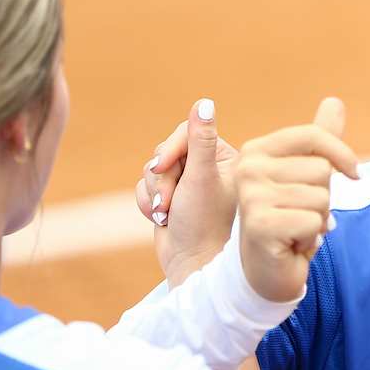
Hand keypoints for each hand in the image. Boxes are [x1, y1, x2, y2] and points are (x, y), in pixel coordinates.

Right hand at [135, 99, 238, 285]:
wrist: (192, 266)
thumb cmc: (203, 224)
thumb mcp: (201, 178)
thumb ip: (200, 140)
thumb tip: (204, 102)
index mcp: (224, 157)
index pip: (185, 133)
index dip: (169, 151)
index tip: (162, 168)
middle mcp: (207, 168)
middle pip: (165, 152)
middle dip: (162, 178)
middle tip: (169, 204)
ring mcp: (187, 184)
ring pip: (152, 170)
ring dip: (155, 193)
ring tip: (167, 215)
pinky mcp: (171, 198)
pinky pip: (145, 187)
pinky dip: (149, 203)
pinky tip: (163, 221)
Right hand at [235, 97, 358, 302]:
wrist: (265, 271)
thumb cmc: (289, 218)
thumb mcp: (306, 174)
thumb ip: (320, 139)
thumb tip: (334, 101)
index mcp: (257, 150)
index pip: (314, 136)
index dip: (343, 155)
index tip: (355, 174)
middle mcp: (248, 169)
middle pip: (322, 170)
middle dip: (324, 197)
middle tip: (301, 213)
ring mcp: (251, 197)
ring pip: (321, 197)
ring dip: (319, 219)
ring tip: (296, 228)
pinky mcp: (260, 225)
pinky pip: (314, 222)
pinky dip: (313, 238)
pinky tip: (293, 244)